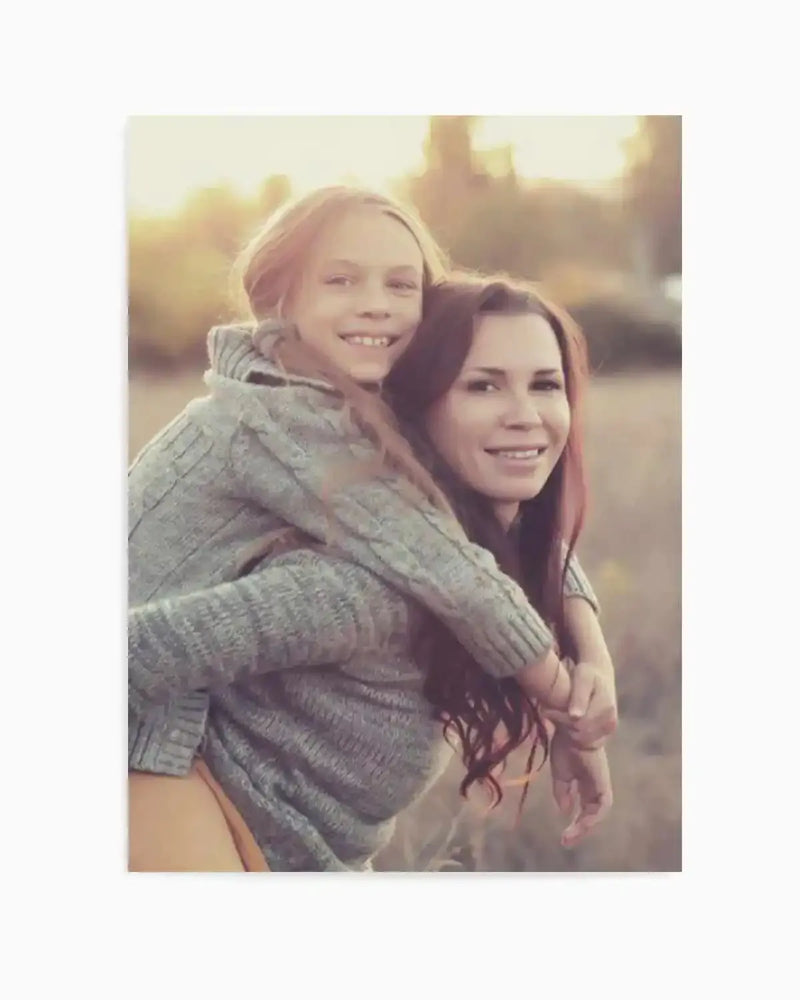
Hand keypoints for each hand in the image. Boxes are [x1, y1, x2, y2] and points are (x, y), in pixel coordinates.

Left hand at [544, 660, 617, 748]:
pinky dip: (573, 735)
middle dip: (561, 723)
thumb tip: (575, 716)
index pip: (578, 724)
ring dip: (566, 729)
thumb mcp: (583, 678)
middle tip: (547, 711)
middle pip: (579, 734)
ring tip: (557, 714)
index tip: (544, 709)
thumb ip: (579, 696)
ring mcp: (608, 731)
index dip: (559, 717)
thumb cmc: (588, 674)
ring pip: (581, 740)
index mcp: (606, 707)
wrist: (601, 678)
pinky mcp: (604, 736)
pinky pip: (585, 744)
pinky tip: (567, 722)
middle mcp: (610, 722)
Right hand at [549, 727, 612, 847]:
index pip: (583, 807)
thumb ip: (563, 792)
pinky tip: (578, 824)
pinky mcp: (602, 785)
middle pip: (591, 814)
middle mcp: (594, 786)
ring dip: (585, 827)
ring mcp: (600, 786)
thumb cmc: (566, 746)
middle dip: (580, 829)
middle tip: (565, 841)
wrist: (574, 731)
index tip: (562, 835)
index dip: (576, 821)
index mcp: (583, 782)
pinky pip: (601, 808)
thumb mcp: (561, 773)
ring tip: (569, 837)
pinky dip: (591, 818)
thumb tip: (566, 811)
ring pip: (597, 814)